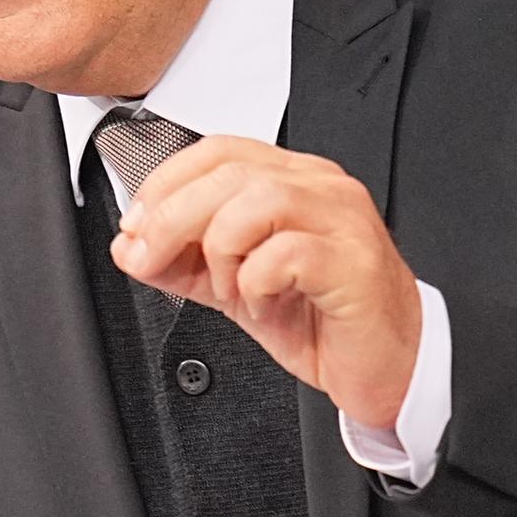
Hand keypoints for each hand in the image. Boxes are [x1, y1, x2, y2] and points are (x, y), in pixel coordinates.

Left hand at [109, 139, 423, 430]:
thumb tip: (130, 247)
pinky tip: (262, 305)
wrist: (386, 366)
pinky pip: (286, 253)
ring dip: (221, 251)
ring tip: (230, 289)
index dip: (166, 182)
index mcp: (294, 180)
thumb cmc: (322, 319)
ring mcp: (342, 219)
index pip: (218, 151)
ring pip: (256, 202)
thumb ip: (184, 263)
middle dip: (172, 217)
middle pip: (229, 173)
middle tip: (148, 257)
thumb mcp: (235, 287)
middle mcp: (321, 187)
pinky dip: (257, 283)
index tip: (134, 224)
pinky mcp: (353, 261)